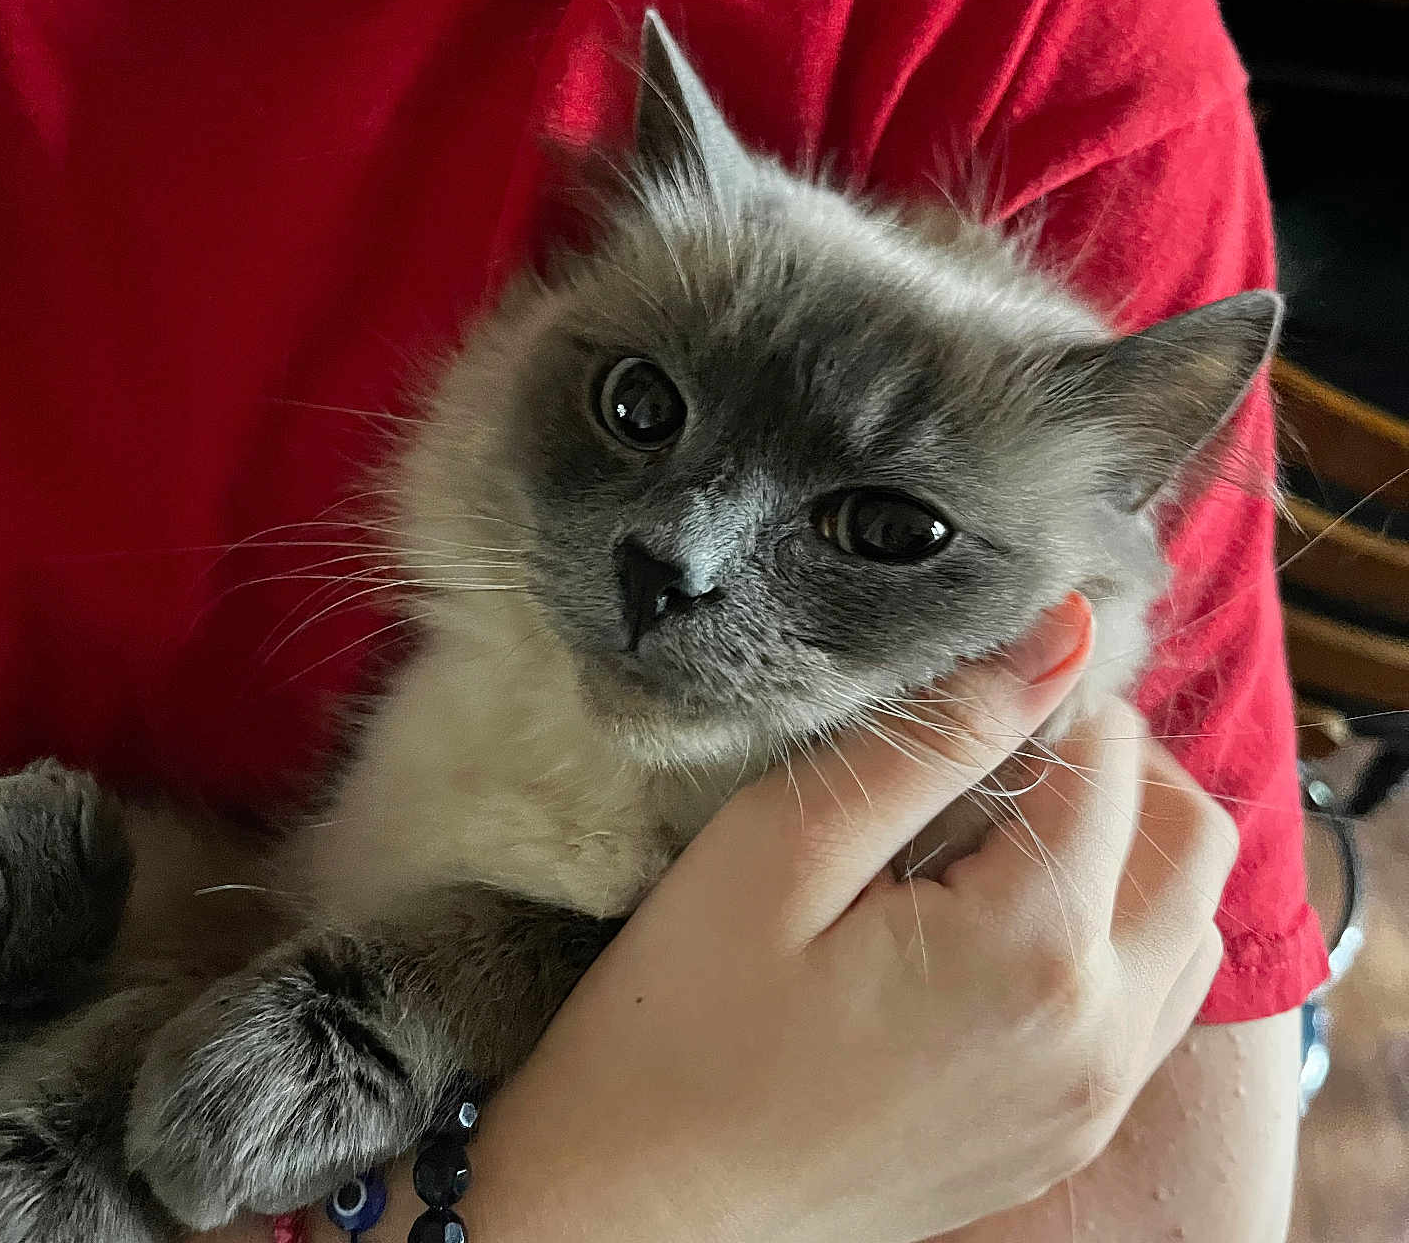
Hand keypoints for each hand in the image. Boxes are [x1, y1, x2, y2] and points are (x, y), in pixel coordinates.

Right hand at [196, 592, 1234, 1242]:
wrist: (635, 1211)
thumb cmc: (679, 1029)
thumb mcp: (780, 851)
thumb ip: (932, 741)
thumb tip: (1052, 639)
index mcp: (1034, 954)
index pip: (1112, 762)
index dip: (1049, 691)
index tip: (972, 679)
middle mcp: (1096, 1037)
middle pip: (1189, 841)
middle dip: (1114, 758)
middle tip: (999, 736)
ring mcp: (1089, 1101)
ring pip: (1186, 923)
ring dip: (1123, 842)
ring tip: (1002, 817)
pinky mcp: (1061, 1133)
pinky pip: (1149, 1005)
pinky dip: (1114, 927)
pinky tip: (1009, 912)